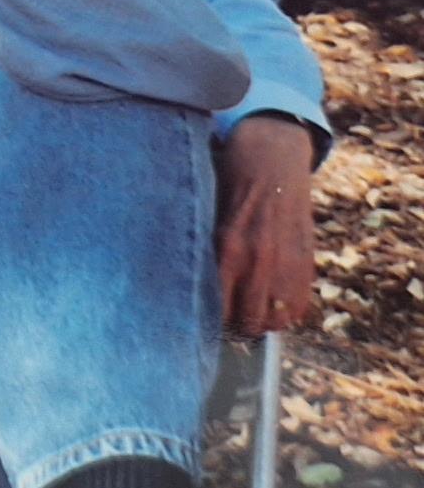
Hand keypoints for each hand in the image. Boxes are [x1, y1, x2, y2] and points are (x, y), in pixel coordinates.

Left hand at [217, 115, 315, 335]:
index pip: (216, 308)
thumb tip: (184, 289)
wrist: (270, 158)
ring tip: (248, 321)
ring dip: (261, 325)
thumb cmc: (225, 185)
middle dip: (234, 330)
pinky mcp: (305, 260)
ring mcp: (284, 261)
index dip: (208, 323)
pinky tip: (271, 309)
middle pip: (246, 321)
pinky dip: (286, 314)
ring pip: (274, 320)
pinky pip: (298, 306)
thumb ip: (201, 251)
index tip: (201, 325)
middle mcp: (256, 259)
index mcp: (225, 247)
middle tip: (225, 328)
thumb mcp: (204, 215)